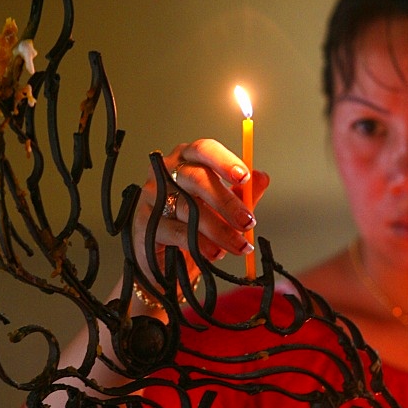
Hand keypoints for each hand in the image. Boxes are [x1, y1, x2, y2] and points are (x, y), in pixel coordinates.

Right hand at [133, 138, 269, 273]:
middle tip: (247, 222)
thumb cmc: (192, 224)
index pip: (204, 150)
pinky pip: (177, 231)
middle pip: (197, 178)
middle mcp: (166, 172)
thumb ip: (241, 194)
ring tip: (237, 245)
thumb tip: (262, 178)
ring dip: (219, 229)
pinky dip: (200, 243)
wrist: (164, 258)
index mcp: (186, 160)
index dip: (224, 161)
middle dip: (227, 202)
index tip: (244, 177)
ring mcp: (153, 196)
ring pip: (189, 208)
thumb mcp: (222, 208)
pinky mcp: (146, 222)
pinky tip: (215, 252)